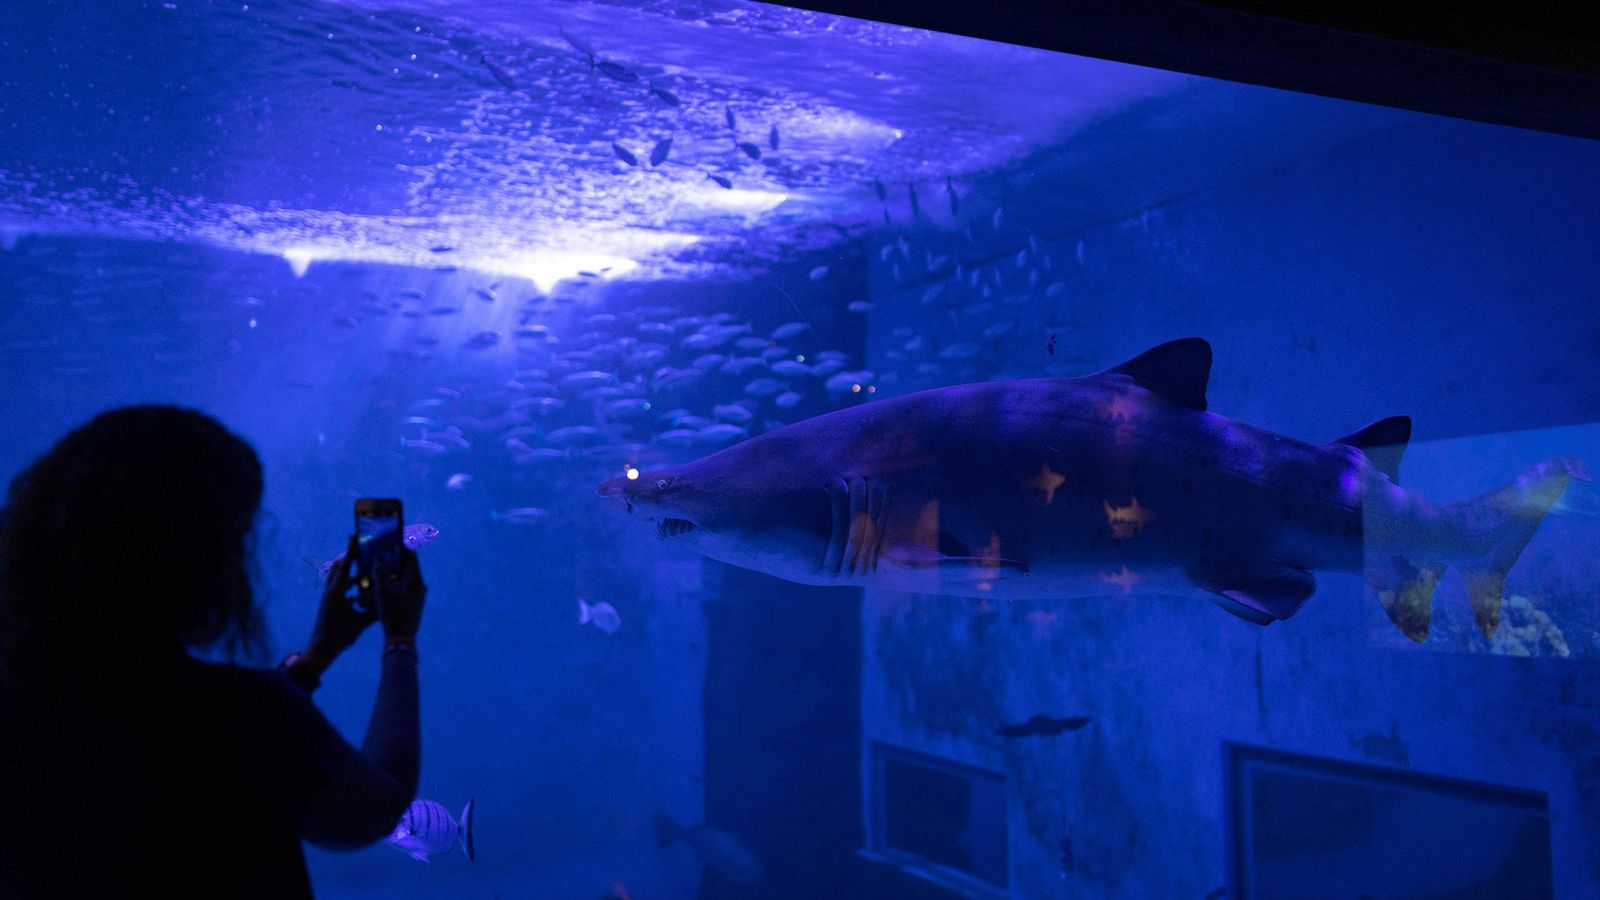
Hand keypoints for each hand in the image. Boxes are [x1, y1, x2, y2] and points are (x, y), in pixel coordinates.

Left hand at [306, 536, 378, 667]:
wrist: (321, 649)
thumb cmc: (340, 636)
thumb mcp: (361, 623)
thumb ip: (376, 611)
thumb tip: (392, 602)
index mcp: (336, 592)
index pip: (345, 566)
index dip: (350, 550)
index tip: (353, 535)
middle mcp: (330, 591)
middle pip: (339, 568)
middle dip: (350, 558)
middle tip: (363, 551)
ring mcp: (328, 597)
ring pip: (338, 579)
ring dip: (351, 574)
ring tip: (364, 574)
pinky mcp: (328, 604)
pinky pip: (339, 589)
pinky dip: (349, 587)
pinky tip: (359, 594)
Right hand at [376, 547, 425, 641]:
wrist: (401, 641)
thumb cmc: (393, 615)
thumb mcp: (382, 593)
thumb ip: (379, 574)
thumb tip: (377, 560)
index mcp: (415, 580)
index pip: (410, 555)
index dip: (401, 544)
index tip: (392, 535)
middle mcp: (419, 585)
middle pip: (407, 565)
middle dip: (394, 556)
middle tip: (382, 547)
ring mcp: (417, 594)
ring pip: (404, 576)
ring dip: (393, 570)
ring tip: (380, 563)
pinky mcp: (413, 602)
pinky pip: (403, 586)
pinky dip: (393, 581)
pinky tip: (382, 582)